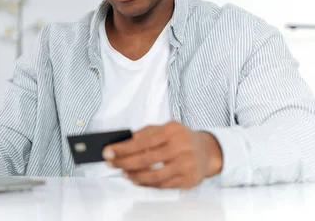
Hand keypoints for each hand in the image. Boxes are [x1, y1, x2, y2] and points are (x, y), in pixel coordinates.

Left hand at [102, 121, 222, 188]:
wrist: (207, 150)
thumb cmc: (179, 138)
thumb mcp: (164, 128)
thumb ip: (144, 134)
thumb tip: (121, 144)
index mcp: (172, 131)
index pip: (142, 141)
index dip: (122, 148)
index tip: (107, 152)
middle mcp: (181, 147)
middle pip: (146, 159)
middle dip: (124, 163)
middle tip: (110, 164)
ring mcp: (186, 165)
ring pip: (154, 176)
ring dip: (134, 176)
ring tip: (123, 173)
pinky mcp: (188, 180)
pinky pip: (162, 185)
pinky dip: (146, 184)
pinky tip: (136, 180)